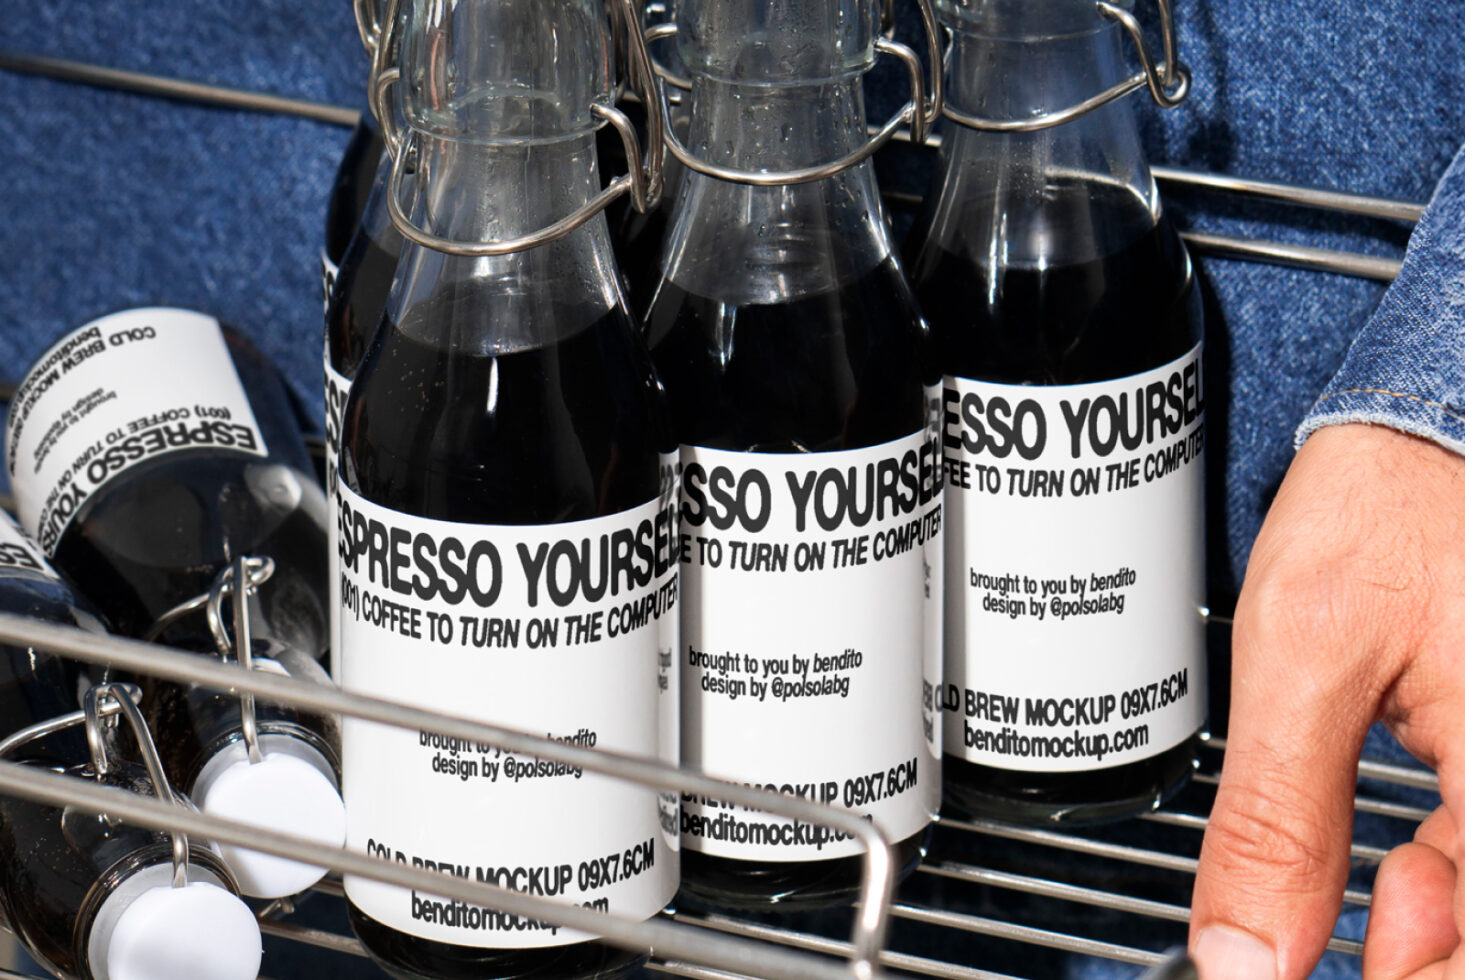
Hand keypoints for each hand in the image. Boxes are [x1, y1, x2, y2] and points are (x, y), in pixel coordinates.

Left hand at [1189, 422, 1464, 978]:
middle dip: (1419, 957)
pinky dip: (1451, 882)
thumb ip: (1278, 816)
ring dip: (1435, 926)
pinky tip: (1407, 868)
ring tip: (1382, 891)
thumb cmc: (1387, 504)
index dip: (1408, 977)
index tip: (1336, 972)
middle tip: (1352, 945)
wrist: (1432, 430)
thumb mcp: (1304, 654)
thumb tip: (1247, 954)